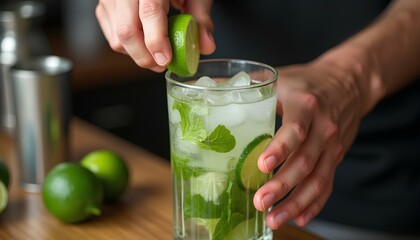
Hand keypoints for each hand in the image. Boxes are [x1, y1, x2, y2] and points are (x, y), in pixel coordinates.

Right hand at [96, 0, 215, 71]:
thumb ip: (201, 19)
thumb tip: (206, 46)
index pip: (149, 12)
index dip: (156, 40)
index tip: (166, 60)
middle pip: (127, 31)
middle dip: (146, 57)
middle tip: (164, 64)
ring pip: (117, 39)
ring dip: (138, 55)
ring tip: (156, 55)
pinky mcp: (104, 7)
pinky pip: (112, 37)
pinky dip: (129, 48)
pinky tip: (144, 44)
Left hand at [253, 55, 367, 228]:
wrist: (348, 82)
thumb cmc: (306, 82)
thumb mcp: (280, 77)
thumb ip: (248, 85)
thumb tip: (207, 88)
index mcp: (306, 105)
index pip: (295, 130)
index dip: (280, 149)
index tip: (261, 166)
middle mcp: (323, 128)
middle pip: (305, 161)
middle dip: (282, 185)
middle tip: (259, 202)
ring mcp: (332, 146)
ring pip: (317, 180)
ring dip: (296, 202)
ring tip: (273, 219)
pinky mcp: (335, 158)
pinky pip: (327, 185)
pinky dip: (313, 204)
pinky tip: (299, 217)